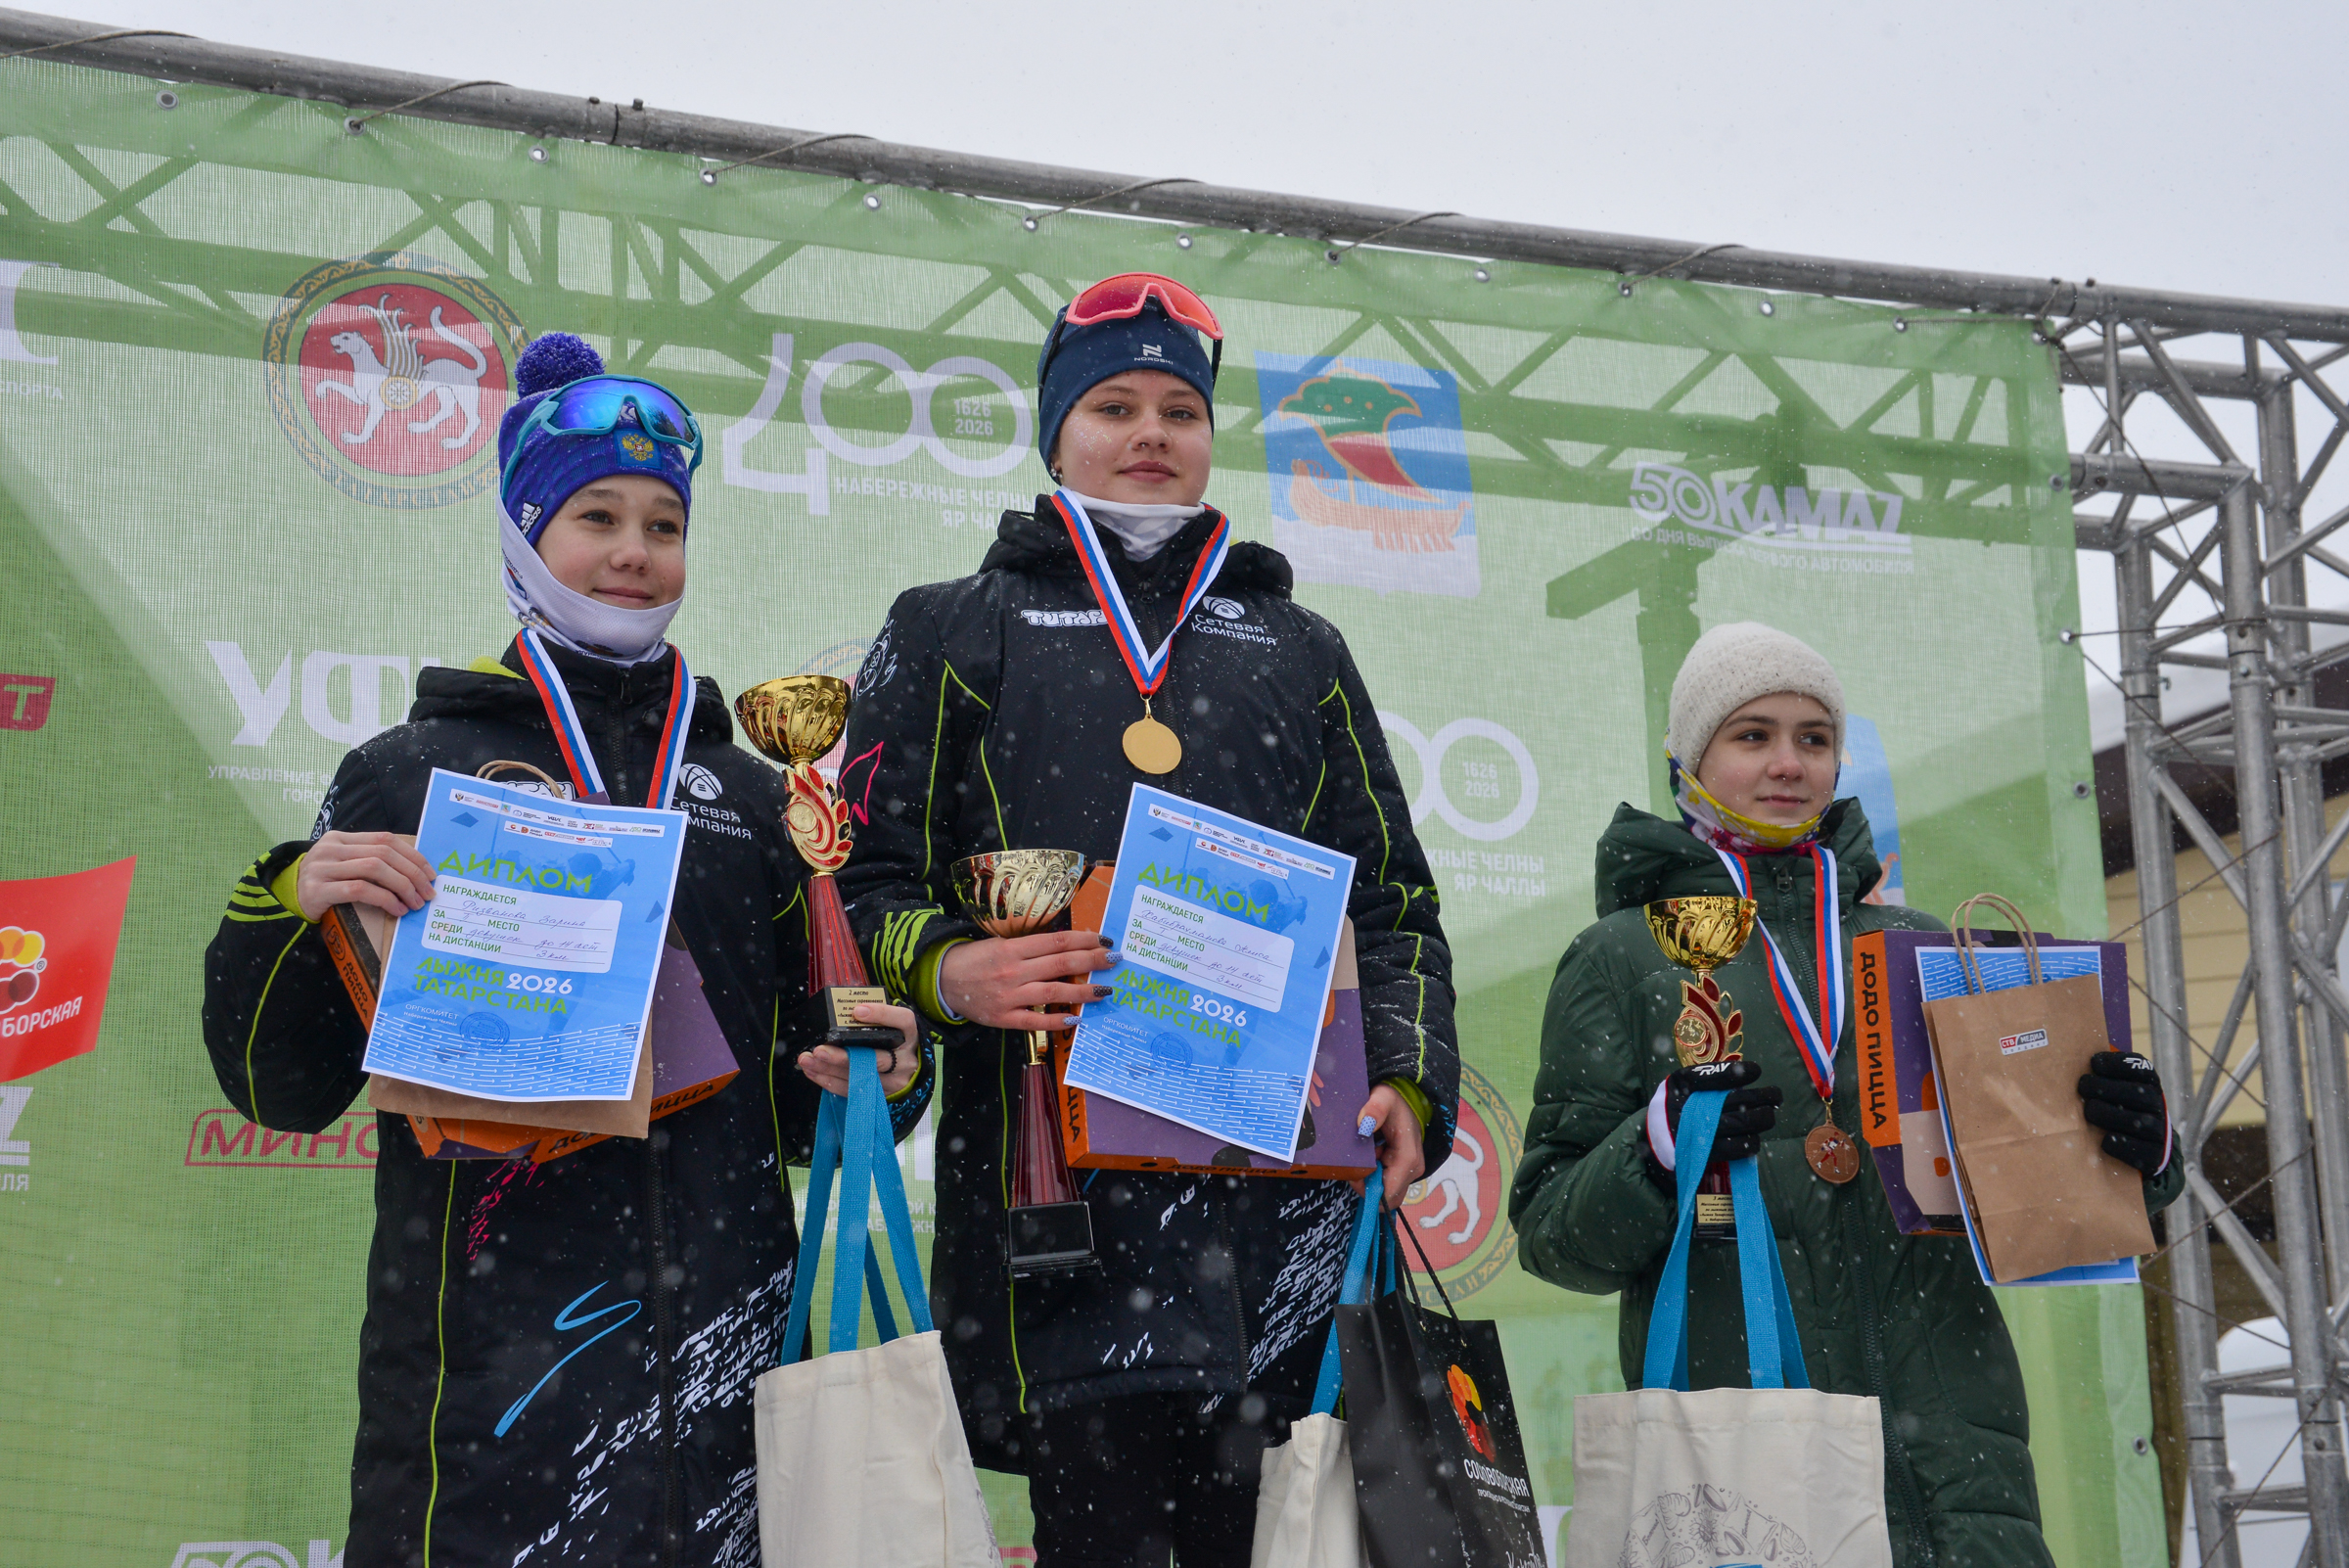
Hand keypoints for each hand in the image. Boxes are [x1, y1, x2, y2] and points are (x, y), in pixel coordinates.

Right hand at [295, 831, 436, 920]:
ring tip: (414, 903)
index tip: (430, 873)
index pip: (385, 840)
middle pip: (383, 854)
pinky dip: (384, 899)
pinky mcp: (317, 890)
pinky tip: (396, 909)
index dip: (413, 855)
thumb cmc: (324, 884)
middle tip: (427, 892)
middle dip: (412, 873)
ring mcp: (322, 868)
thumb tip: (415, 870)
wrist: (286, 902)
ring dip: (402, 887)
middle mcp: (330, 849)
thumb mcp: (344, 865)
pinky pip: (359, 890)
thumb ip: (370, 861)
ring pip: (374, 869)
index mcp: (340, 838)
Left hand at [797, 1002, 922, 1097]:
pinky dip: (829, 1082)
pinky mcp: (882, 1095)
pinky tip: (813, 1071)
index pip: (902, 1021)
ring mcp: (895, 1081)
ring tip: (807, 1060)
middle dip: (844, 1057)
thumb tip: (847, 1009)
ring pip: (860, 1078)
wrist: (913, 1071)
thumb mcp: (894, 1026)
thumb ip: (876, 1018)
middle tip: (820, 1050)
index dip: (881, 1015)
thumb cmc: (897, 1043)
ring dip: (829, 1070)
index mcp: (910, 1035)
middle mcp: (905, 1060)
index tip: (857, 1011)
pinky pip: (853, 1091)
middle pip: (876, 1059)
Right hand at [936, 931, 1117, 1030]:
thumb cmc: (975, 959)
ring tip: (1104, 990)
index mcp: (1013, 948)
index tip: (1104, 940)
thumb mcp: (1000, 944)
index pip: (1056, 942)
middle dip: (1091, 961)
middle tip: (1114, 960)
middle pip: (1060, 963)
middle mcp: (1013, 971)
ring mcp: (1009, 996)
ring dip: (1082, 991)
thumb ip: (1030, 947)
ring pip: (1053, 992)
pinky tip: (1075, 1018)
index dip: (1084, 940)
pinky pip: (1034, 1021)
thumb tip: (1066, 947)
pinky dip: (1056, 1020)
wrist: (942, 981)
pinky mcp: (1003, 1018)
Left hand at [1357, 1083, 1425, 1208]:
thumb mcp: (1383, 1098)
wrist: (1407, 1100)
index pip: (1388, 1193)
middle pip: (1387, 1197)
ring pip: (1386, 1192)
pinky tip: (1372, 1155)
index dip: (1366, 1189)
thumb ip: (1374, 1108)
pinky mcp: (1405, 1171)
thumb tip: (1364, 1123)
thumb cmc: (1394, 1101)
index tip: (1353, 1173)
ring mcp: (1410, 1172)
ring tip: (1366, 1155)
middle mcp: (1413, 1169)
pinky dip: (1374, 1174)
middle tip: (1357, 1164)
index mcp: (1408, 1158)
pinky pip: (1386, 1183)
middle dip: (1367, 1186)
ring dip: (1370, 1179)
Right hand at [1659, 1059, 1782, 1163]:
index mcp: (1680, 1085)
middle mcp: (1686, 1107)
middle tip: (1776, 1095)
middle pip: (1736, 1101)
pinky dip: (1751, 1141)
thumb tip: (1746, 1073)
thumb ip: (1707, 1079)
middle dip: (1762, 1097)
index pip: (1710, 1075)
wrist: (1656, 1144)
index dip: (1736, 1072)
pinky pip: (1737, 1148)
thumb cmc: (1678, 1108)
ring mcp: (1696, 1132)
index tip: (1756, 1070)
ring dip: (1762, 1118)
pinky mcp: (1704, 1155)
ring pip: (1742, 1123)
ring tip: (1769, 1114)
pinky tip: (1754, 1137)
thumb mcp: (1682, 1086)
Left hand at [2079, 1051, 2171, 1176]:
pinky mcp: (2154, 1157)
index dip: (2118, 1064)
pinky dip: (2122, 1145)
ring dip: (2111, 1115)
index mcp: (2148, 1084)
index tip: (2094, 1063)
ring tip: (2090, 1111)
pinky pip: (2141, 1151)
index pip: (2141, 1068)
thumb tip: (2065, 1060)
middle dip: (2108, 1088)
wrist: (2142, 1148)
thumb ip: (2099, 1075)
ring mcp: (2159, 1132)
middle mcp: (2158, 1106)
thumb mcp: (2113, 1088)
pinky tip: (2104, 1140)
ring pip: (2140, 1122)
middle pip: (2139, 1094)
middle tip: (2084, 1087)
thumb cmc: (2116, 1110)